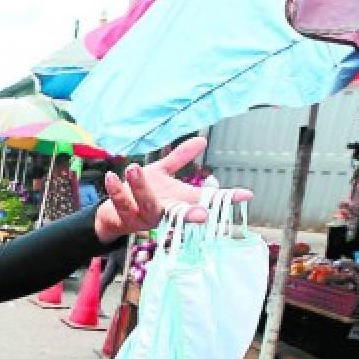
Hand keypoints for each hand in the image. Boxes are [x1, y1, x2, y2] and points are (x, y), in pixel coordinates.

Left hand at [93, 137, 252, 242]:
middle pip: (181, 214)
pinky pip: (121, 204)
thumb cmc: (142, 194)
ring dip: (140, 188)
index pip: (206, 202)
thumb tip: (201, 140)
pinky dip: (116, 191)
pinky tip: (112, 177)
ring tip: (134, 168)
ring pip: (147, 206)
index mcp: (178, 202)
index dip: (227, 199)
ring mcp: (144, 218)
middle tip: (203, 214)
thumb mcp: (162, 173)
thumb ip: (180, 158)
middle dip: (192, 215)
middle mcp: (164, 212)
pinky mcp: (123, 218)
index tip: (247, 196)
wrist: (112, 215)